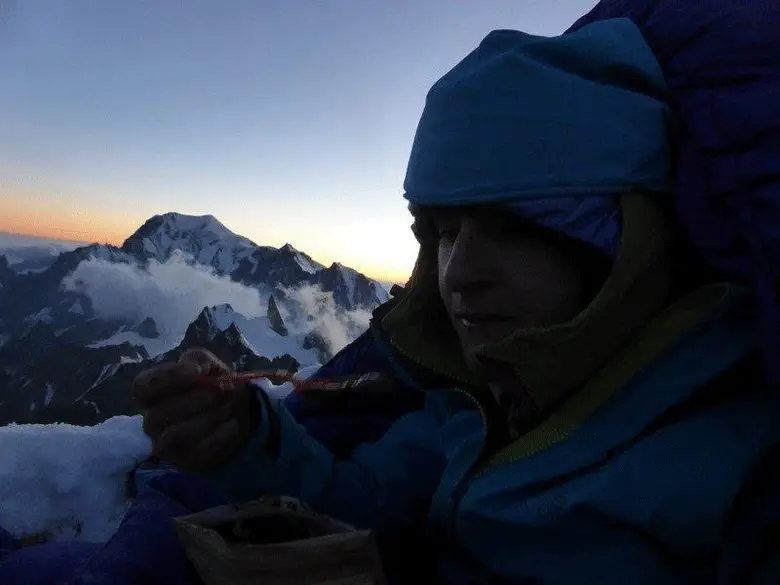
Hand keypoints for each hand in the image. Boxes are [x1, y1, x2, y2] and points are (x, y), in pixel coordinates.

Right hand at [133, 348, 257, 472]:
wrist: (238, 414)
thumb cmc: (214, 385)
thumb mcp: (208, 365)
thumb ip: (197, 360)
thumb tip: (195, 369)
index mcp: (152, 394)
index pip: (141, 388)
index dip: (166, 379)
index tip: (195, 372)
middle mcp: (152, 421)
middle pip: (159, 414)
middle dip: (197, 399)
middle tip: (223, 390)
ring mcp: (165, 446)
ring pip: (175, 435)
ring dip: (207, 418)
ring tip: (228, 406)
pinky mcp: (185, 462)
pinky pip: (197, 452)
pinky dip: (220, 436)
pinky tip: (233, 424)